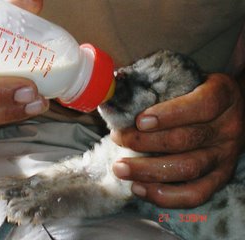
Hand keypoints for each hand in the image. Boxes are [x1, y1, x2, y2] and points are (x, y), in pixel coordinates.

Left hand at [111, 73, 243, 207]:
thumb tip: (117, 86)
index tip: (139, 120)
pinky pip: (195, 194)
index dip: (169, 114)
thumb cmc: (198, 94)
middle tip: (118, 139)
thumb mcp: (189, 80)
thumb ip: (161, 85)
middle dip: (146, 143)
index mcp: (223, 95)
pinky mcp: (219, 178)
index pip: (201, 105)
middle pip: (187, 140)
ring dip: (148, 170)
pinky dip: (165, 196)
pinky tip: (139, 188)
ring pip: (188, 168)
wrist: (232, 111)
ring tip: (120, 168)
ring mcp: (225, 156)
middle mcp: (227, 128)